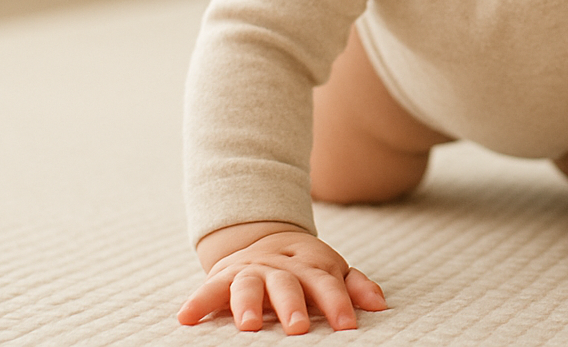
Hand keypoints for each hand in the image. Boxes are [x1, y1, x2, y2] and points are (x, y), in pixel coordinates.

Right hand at [178, 222, 386, 334]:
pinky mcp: (223, 277)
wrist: (262, 238)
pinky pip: (208, 290)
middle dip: (293, 306)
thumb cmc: (303, 267)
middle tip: (298, 329)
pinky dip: (197, 302)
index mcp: (311, 266)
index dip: (338, 303)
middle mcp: (280, 268)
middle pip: (288, 285)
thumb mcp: (331, 270)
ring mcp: (251, 271)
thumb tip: (380, 306)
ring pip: (249, 285)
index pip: (327, 284)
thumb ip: (355, 286)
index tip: (347, 325)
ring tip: (249, 326)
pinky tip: (186, 318)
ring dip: (248, 304)